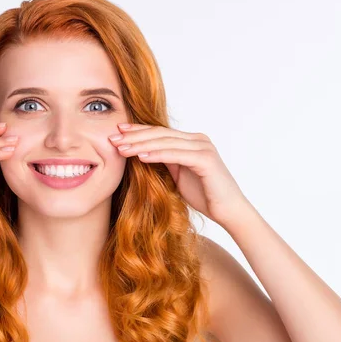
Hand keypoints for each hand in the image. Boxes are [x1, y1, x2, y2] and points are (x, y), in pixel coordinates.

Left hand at [109, 123, 251, 226]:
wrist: (228, 211)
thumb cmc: (204, 195)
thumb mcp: (178, 174)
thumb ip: (164, 161)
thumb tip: (141, 152)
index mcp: (191, 141)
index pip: (159, 132)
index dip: (137, 131)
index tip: (117, 131)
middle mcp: (198, 139)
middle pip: (159, 134)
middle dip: (134, 136)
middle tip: (112, 138)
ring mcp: (203, 147)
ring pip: (165, 142)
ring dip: (140, 144)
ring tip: (120, 148)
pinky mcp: (205, 159)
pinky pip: (175, 154)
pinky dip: (157, 154)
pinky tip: (140, 156)